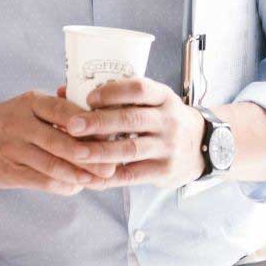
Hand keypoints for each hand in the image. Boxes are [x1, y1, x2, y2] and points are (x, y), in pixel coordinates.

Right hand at [0, 91, 117, 194]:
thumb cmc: (12, 119)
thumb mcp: (31, 105)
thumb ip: (60, 110)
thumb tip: (103, 121)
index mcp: (30, 102)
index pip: (61, 109)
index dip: (85, 123)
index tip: (108, 133)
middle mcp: (19, 124)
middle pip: (58, 142)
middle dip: (88, 156)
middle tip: (111, 165)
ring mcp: (12, 149)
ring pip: (52, 166)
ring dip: (79, 175)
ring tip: (100, 180)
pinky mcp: (8, 173)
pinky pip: (42, 182)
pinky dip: (64, 185)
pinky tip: (77, 185)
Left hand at [62, 78, 206, 188]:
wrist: (202, 145)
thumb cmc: (162, 118)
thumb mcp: (151, 101)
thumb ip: (114, 96)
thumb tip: (63, 90)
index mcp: (163, 97)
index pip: (139, 89)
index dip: (113, 92)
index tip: (89, 98)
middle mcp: (169, 120)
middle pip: (131, 120)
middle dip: (99, 123)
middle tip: (72, 126)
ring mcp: (169, 147)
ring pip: (131, 149)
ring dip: (100, 151)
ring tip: (76, 152)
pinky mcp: (165, 171)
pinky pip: (133, 175)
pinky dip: (110, 176)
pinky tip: (90, 176)